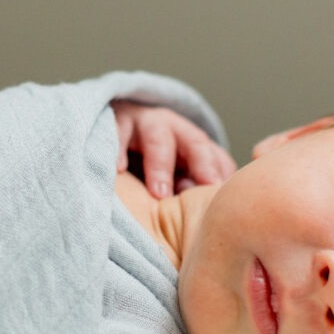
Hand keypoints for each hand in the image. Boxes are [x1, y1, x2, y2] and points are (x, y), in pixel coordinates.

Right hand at [111, 100, 236, 197]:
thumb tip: (202, 212)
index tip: (221, 195)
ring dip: (161, 167)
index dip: (220, 175)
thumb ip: (190, 187)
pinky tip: (119, 169)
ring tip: (159, 194)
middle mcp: (173, 128)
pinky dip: (119, 150)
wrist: (112, 127)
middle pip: (195, 143)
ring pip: (158, 140)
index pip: (216, 156)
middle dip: (201, 165)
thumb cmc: (148, 159)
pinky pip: (119, 133)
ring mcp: (145, 122)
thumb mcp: (173, 171)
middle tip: (201, 192)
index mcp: (192, 141)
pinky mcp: (116, 121)